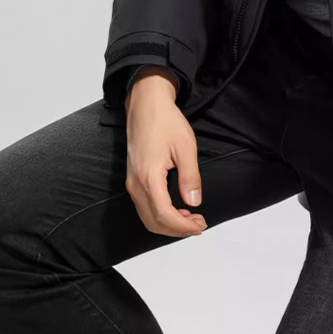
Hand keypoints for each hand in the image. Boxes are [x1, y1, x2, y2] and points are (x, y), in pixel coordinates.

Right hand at [124, 67, 207, 237]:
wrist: (146, 104)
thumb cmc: (165, 121)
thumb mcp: (185, 147)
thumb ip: (190, 177)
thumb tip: (194, 202)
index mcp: (148, 177)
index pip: (164, 215)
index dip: (183, 226)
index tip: (200, 226)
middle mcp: (135, 184)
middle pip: (153, 222)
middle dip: (177, 229)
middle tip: (199, 224)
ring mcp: (131, 182)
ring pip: (147, 217)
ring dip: (169, 223)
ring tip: (191, 218)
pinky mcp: (132, 178)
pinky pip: (144, 207)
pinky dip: (160, 215)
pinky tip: (176, 208)